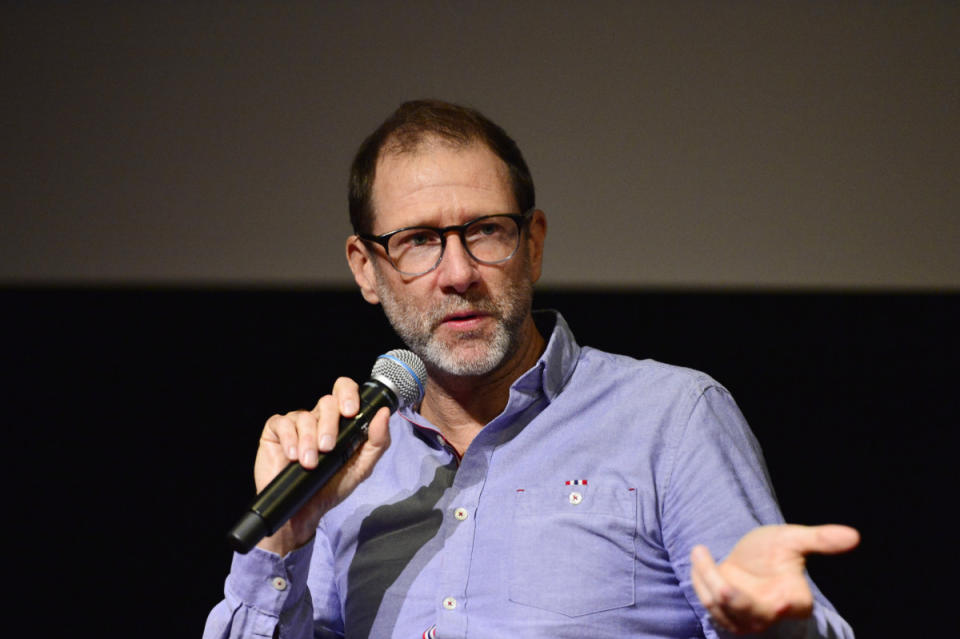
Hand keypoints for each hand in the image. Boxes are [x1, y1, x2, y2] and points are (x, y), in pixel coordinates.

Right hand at [253, 377, 390, 555]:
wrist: (304, 511)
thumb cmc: (332, 487)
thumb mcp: (361, 468)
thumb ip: (377, 442)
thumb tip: (383, 414)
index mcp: (340, 422)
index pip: (345, 391)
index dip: (348, 394)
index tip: (351, 412)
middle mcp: (318, 418)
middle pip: (326, 402)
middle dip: (329, 424)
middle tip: (328, 447)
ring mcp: (296, 424)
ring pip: (304, 416)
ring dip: (309, 440)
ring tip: (310, 463)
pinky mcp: (276, 432)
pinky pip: (282, 423)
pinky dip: (290, 439)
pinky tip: (292, 456)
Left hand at [690, 524, 859, 634]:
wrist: (750, 560)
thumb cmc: (775, 550)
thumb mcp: (792, 539)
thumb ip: (819, 539)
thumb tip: (854, 535)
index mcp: (794, 600)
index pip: (788, 607)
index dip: (781, 606)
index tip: (778, 601)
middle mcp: (770, 616)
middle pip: (746, 612)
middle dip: (728, 597)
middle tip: (715, 576)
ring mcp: (745, 620)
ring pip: (720, 606)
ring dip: (706, 578)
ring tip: (699, 551)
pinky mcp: (724, 617)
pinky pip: (707, 603)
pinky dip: (699, 581)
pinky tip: (699, 559)